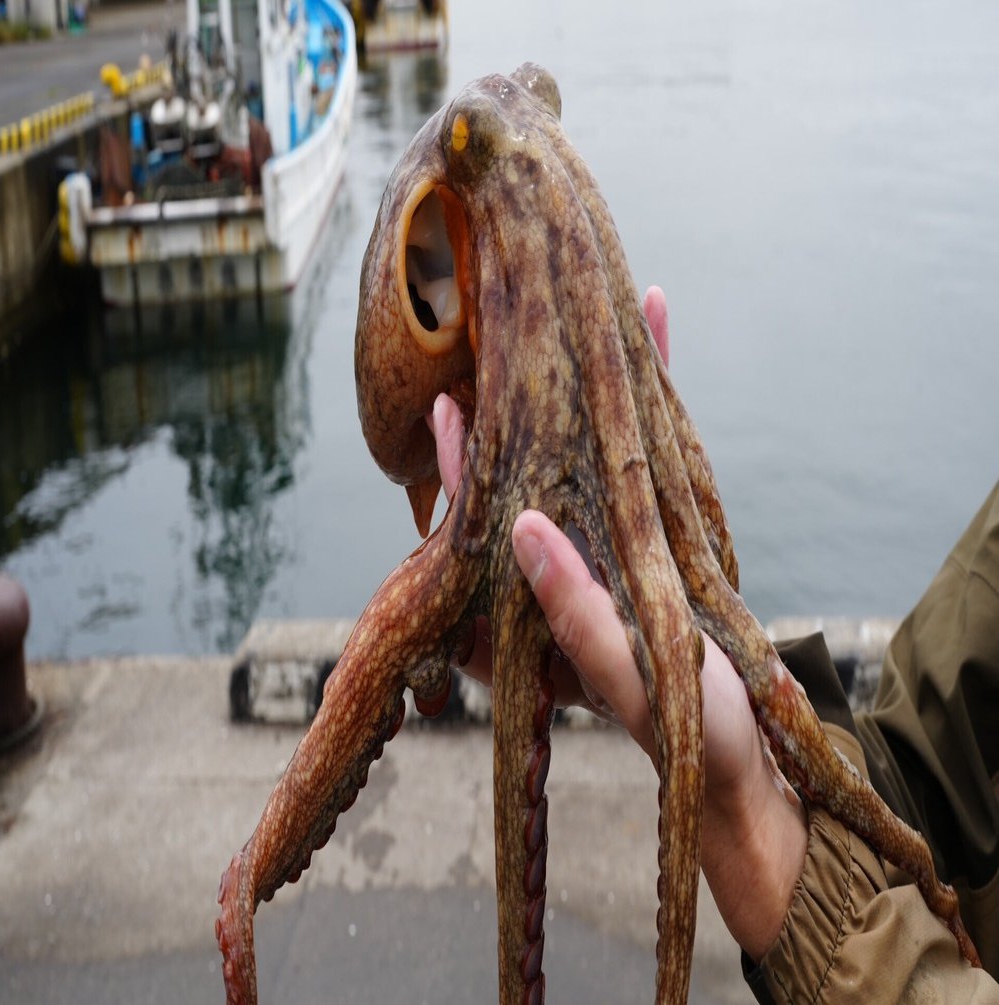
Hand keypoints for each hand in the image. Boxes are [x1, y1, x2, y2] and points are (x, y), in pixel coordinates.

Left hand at [427, 286, 806, 960]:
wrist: (747, 751)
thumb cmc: (683, 728)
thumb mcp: (628, 676)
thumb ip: (575, 611)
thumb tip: (520, 525)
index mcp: (519, 609)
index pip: (472, 527)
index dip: (457, 467)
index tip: (448, 405)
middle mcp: (549, 567)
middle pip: (519, 470)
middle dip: (516, 399)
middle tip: (505, 323)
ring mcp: (597, 540)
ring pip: (578, 448)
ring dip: (583, 380)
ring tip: (577, 305)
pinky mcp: (646, 525)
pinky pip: (640, 450)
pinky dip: (649, 395)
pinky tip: (654, 331)